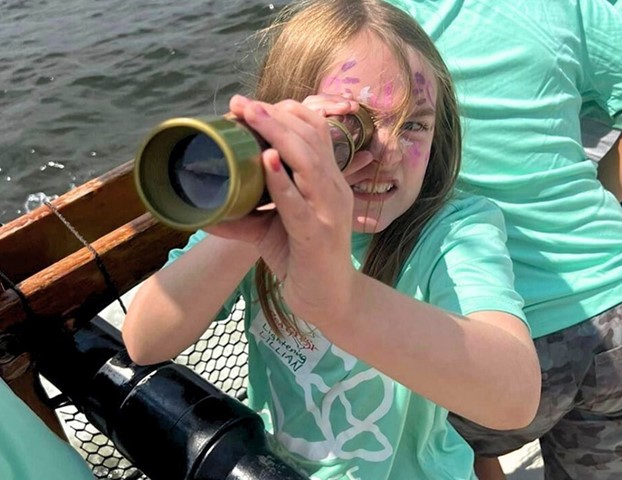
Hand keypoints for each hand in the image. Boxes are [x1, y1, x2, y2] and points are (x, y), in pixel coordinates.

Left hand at [225, 94, 358, 324]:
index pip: (316, 132)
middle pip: (310, 138)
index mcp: (327, 182)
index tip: (250, 105)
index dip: (286, 112)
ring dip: (277, 134)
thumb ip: (242, 214)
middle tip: (241, 103)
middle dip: (274, 115)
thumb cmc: (302, 259)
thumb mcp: (270, 229)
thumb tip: (200, 208)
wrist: (330, 301)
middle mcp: (333, 189)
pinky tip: (266, 161)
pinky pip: (299, 203)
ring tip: (251, 116)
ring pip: (308, 162)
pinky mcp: (317, 235)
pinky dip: (282, 180)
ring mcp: (328, 210)